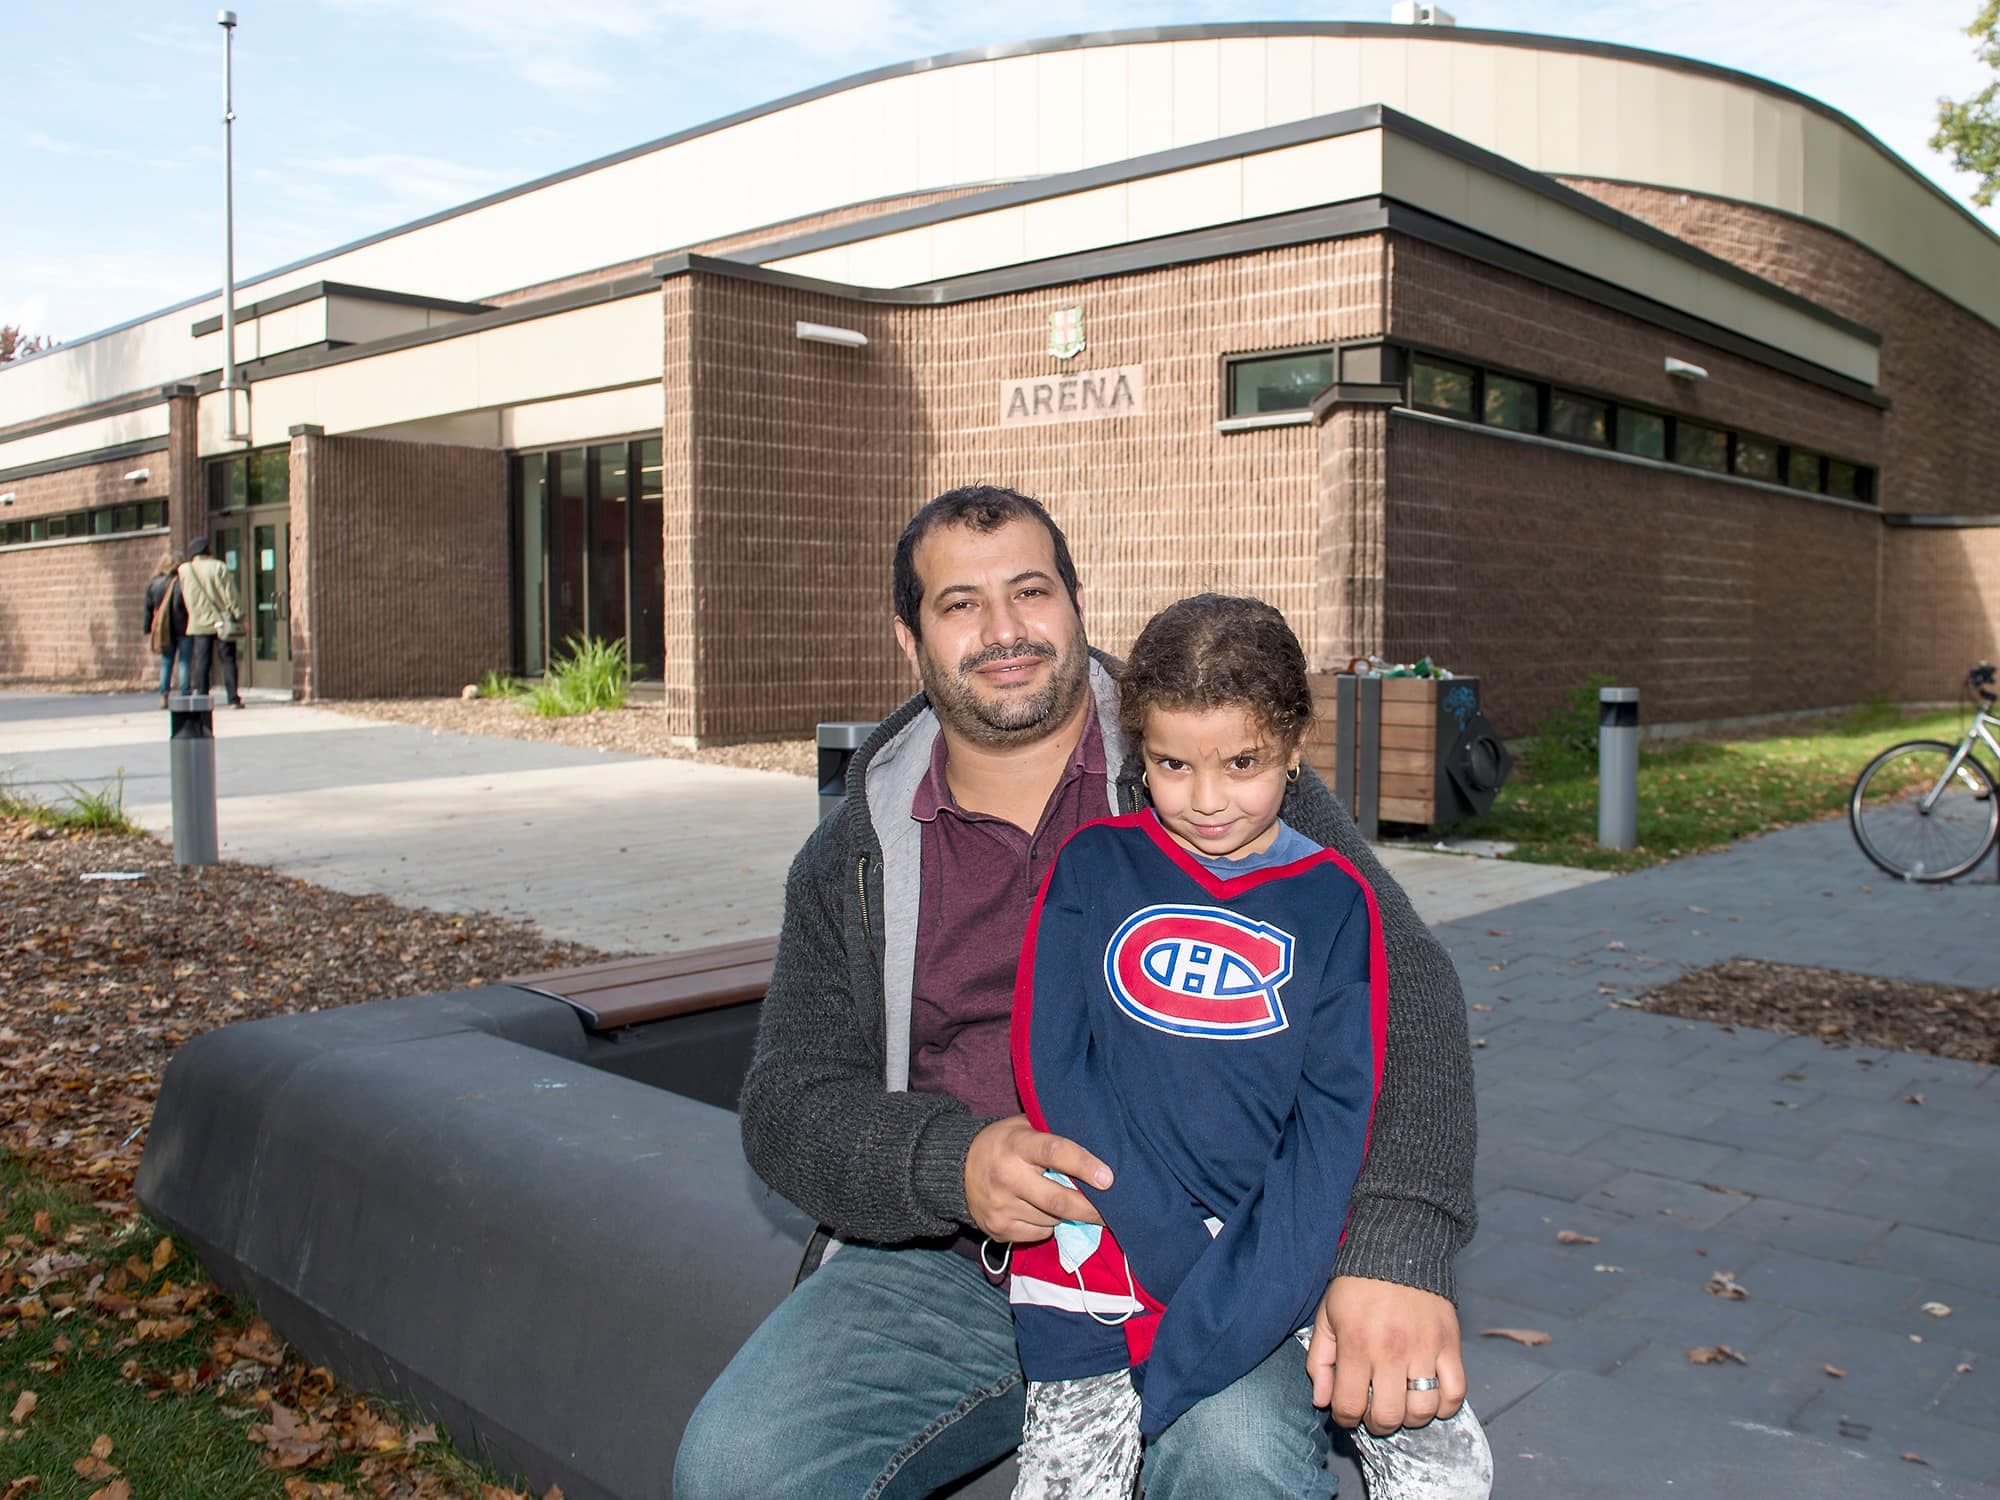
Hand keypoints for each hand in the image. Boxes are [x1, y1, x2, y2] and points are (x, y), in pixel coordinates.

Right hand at [963, 1114, 1111, 1241]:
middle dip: (1091, 1208)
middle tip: (1113, 1210)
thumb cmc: (1003, 1143)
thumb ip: (1053, 1135)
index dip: (1084, 1165)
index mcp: (1016, 1144)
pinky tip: (1039, 1210)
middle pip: (1058, 1200)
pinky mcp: (998, 1230)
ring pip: (1052, 1220)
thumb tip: (1098, 1147)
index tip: (1109, 1178)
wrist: (956, 1170)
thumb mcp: (1023, 1127)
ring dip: (1067, 1214)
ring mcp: (1000, 1207)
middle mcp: (1006, 1177)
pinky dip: (1049, 1224)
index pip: (1055, 1152)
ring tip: (1066, 1201)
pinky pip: (1039, 1233)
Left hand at [1306, 1275, 1464, 1433]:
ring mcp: (1424, 1350)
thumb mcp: (1326, 1317)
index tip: (1348, 1412)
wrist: (1397, 1249)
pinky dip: (1445, 1406)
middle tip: (1375, 1412)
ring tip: (1401, 1404)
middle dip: (1377, 1423)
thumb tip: (1322, 1401)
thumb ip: (1320, 1361)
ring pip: (1422, 1410)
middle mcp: (1391, 1351)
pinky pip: (1456, 1392)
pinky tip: (1430, 1397)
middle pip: (1388, 1416)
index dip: (1345, 1419)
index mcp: (1357, 1345)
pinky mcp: (1450, 1345)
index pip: (1350, 1406)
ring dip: (1409, 1418)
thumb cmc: (1356, 1286)